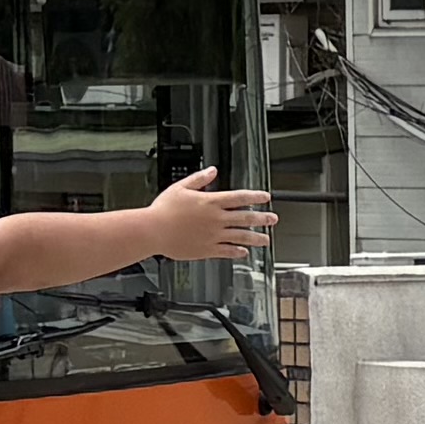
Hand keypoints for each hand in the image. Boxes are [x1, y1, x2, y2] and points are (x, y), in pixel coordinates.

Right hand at [138, 171, 279, 262]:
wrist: (152, 231)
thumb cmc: (162, 210)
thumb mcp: (180, 188)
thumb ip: (199, 179)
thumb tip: (212, 171)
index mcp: (210, 202)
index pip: (240, 197)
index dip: (256, 197)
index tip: (266, 197)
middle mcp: (215, 219)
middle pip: (246, 217)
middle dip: (262, 218)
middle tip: (272, 219)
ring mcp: (213, 235)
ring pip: (241, 236)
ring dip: (256, 237)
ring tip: (266, 239)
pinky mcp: (207, 249)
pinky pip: (227, 251)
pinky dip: (237, 251)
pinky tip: (244, 252)